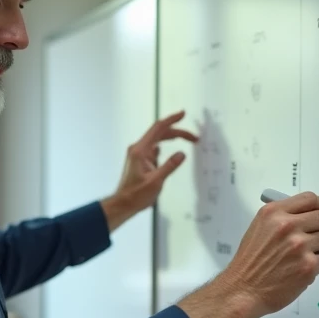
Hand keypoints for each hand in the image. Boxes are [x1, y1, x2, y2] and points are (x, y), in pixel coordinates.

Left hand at [101, 111, 197, 230]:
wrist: (123, 204)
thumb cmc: (136, 195)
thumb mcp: (156, 182)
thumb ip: (169, 166)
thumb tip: (182, 153)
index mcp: (140, 150)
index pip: (158, 129)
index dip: (171, 120)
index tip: (183, 114)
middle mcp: (138, 149)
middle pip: (160, 133)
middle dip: (178, 132)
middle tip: (194, 137)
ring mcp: (139, 154)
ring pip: (158, 140)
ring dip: (173, 139)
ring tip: (189, 141)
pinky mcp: (141, 160)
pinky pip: (155, 149)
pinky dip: (166, 148)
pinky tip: (173, 154)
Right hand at [177, 191, 318, 317]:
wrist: (242, 290)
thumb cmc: (250, 261)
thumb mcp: (260, 228)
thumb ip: (284, 218)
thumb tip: (312, 216)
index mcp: (274, 213)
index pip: (310, 199)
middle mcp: (287, 226)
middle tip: (315, 239)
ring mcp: (300, 246)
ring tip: (301, 258)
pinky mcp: (308, 266)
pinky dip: (316, 266)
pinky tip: (299, 271)